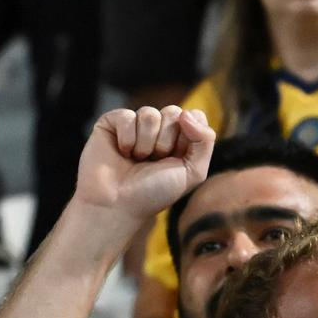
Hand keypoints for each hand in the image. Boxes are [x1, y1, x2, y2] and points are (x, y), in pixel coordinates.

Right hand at [73, 106, 215, 226]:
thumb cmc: (155, 192)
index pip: (194, 115)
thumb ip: (205, 140)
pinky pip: (127, 116)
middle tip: (154, 162)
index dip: (188, 136)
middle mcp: (158, 128)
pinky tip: (122, 153)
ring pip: (149, 114)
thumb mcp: (193, 172)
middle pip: (173, 112)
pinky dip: (127, 139)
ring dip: (145, 144)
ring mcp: (135, 123)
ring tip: (137, 160)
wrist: (119, 205)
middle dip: (165, 142)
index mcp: (180, 138)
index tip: (176, 159)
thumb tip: (187, 113)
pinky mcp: (112, 122)